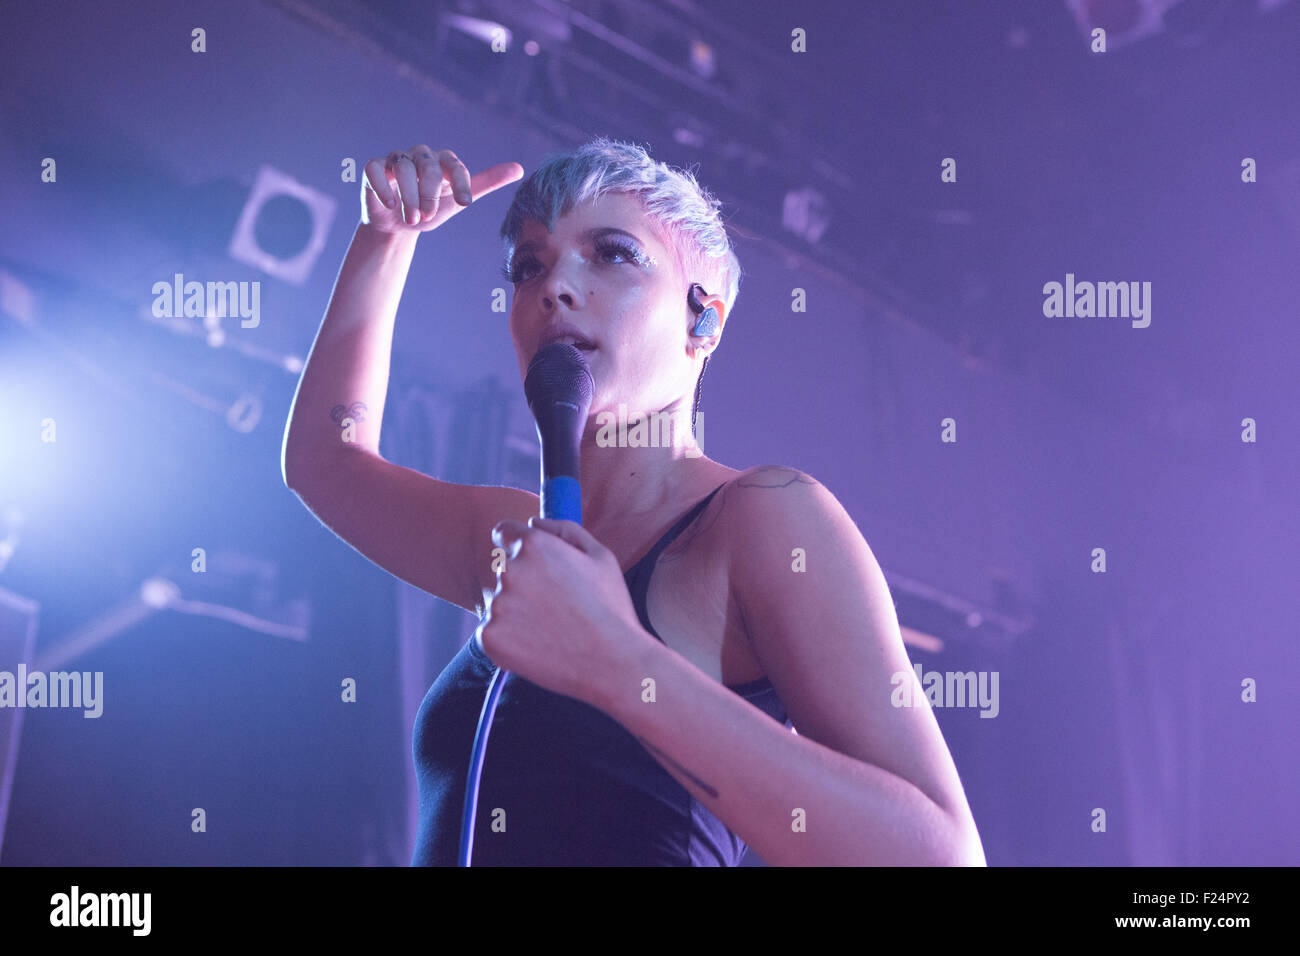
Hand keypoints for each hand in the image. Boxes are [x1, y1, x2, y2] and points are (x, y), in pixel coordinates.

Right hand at [361, 145, 522, 232]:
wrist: (398, 227)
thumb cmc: (431, 209)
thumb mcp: (459, 200)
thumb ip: (486, 183)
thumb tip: (520, 168)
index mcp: (442, 161)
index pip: (455, 164)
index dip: (461, 183)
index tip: (465, 204)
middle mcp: (419, 155)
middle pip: (427, 165)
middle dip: (429, 192)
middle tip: (428, 216)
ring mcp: (395, 160)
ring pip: (402, 167)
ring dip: (409, 196)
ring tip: (413, 219)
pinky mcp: (373, 169)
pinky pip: (374, 169)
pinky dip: (383, 187)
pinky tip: (390, 204)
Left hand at [476, 517, 656, 709]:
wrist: (612, 662)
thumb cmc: (611, 608)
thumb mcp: (601, 556)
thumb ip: (564, 530)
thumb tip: (532, 522)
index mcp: (533, 545)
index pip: (503, 532)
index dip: (517, 547)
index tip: (532, 567)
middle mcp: (509, 570)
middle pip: (504, 571)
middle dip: (523, 584)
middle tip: (556, 607)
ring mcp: (497, 605)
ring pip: (500, 604)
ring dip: (517, 613)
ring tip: (552, 630)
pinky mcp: (489, 637)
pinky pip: (492, 633)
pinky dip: (510, 640)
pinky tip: (539, 647)